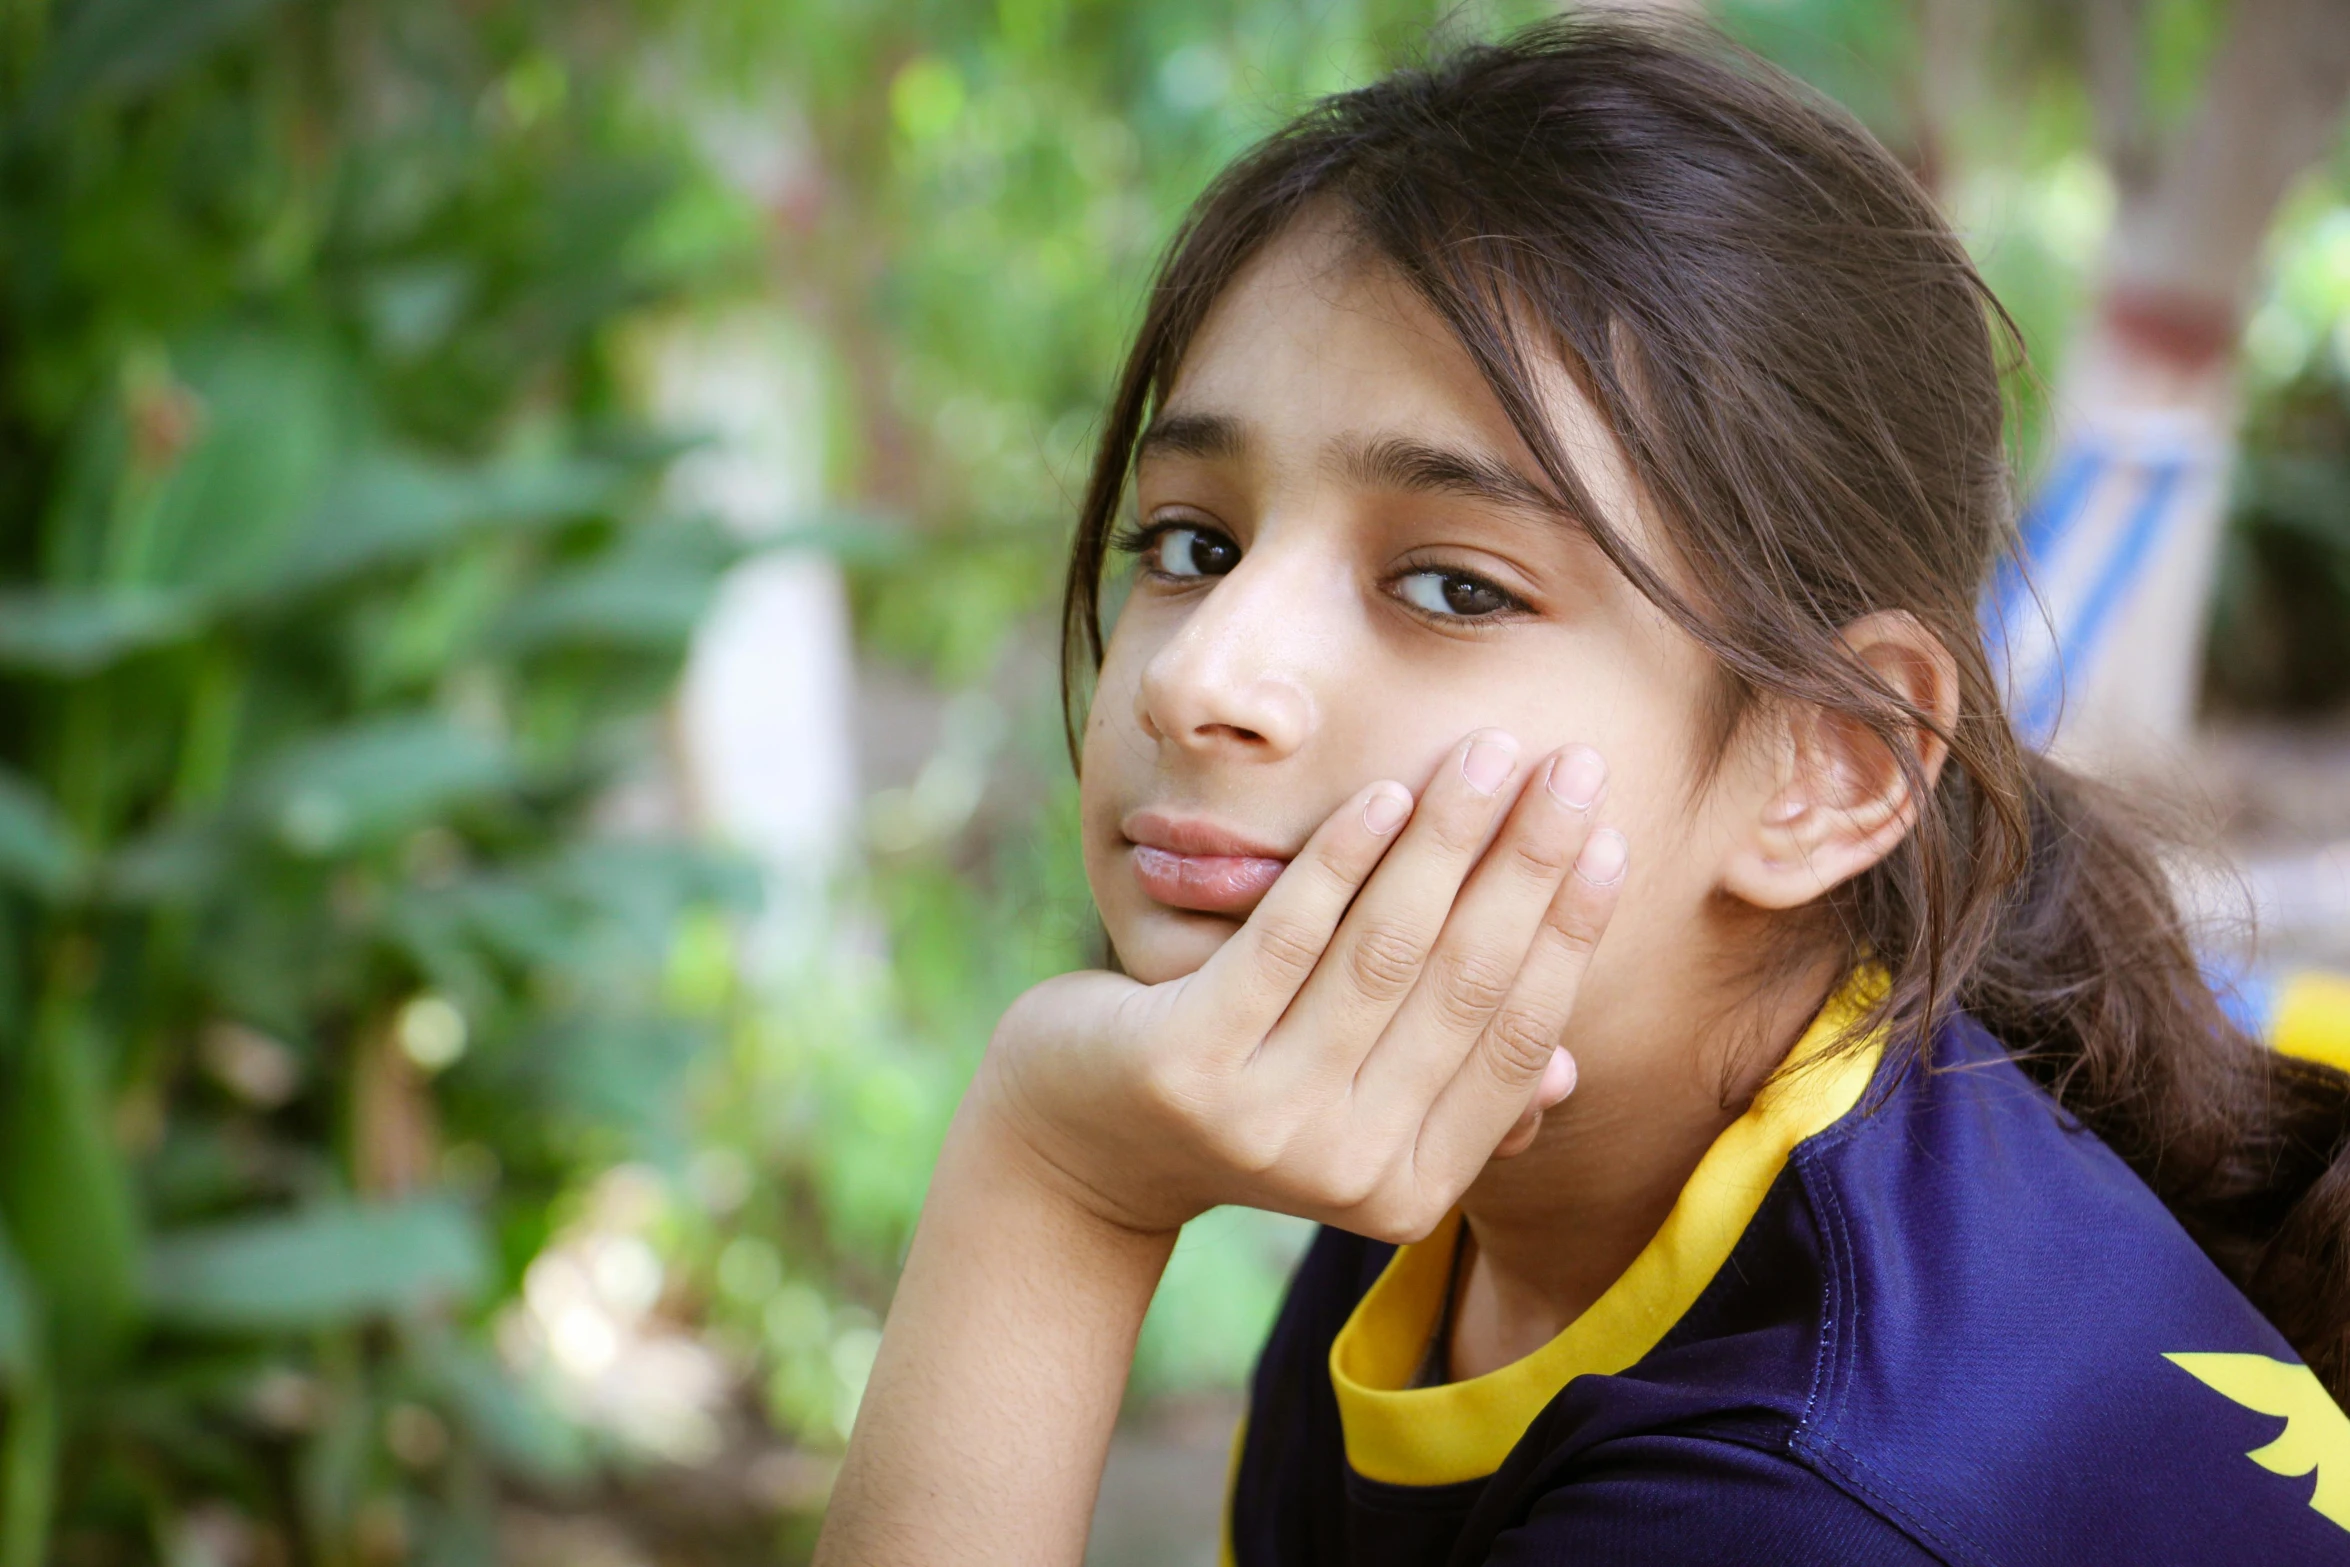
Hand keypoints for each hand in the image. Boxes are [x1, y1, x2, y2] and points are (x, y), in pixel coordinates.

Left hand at [971, 729, 1625, 1240]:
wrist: (1076, 1143)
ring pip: (1384, 951)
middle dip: (1529, 862)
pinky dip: (1342, 858)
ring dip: (1448, 838)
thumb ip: (1447, 1095)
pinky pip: (1287, 938)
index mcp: (1412, 1191)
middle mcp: (1348, 1173)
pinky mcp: (1187, 1064)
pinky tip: (1385, 790)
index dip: (1568, 933)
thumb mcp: (1348, 1111)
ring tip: (1490, 751)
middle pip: (1464, 986)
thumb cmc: (1237, 1097)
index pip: (1516, 1041)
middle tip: (1574, 764)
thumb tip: (1565, 1075)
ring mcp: (1264, 1124)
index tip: (1609, 838)